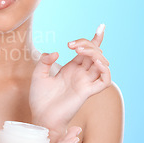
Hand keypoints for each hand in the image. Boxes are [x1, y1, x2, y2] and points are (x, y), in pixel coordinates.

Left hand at [29, 24, 111, 138]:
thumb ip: (45, 61)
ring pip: (102, 64)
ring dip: (96, 54)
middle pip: (95, 54)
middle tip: (72, 45)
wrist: (40, 116)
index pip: (87, 51)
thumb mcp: (38, 74)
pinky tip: (96, 62)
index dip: (95, 39)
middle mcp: (81, 75)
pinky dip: (105, 70)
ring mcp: (85, 83)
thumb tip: (57, 52)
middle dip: (88, 44)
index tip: (101, 27)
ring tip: (80, 50)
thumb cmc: (39, 98)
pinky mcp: (87, 93)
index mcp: (71, 69)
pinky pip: (104, 81)